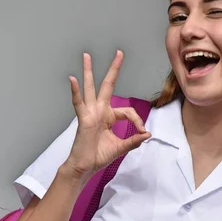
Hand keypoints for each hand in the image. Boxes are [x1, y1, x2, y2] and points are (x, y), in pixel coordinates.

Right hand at [65, 51, 150, 179]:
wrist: (86, 167)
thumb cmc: (99, 156)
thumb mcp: (122, 147)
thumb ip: (134, 140)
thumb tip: (148, 134)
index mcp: (109, 117)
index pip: (127, 111)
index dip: (138, 120)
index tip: (142, 132)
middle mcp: (99, 111)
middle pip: (107, 86)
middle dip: (113, 70)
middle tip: (119, 53)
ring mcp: (90, 113)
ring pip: (90, 88)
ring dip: (88, 72)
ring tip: (87, 56)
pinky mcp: (83, 119)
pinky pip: (78, 103)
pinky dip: (75, 91)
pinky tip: (73, 79)